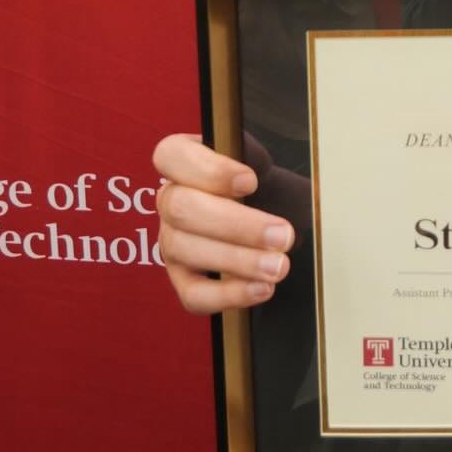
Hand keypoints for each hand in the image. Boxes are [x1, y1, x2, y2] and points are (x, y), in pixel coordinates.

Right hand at [152, 133, 294, 313]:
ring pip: (186, 251)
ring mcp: (172, 241)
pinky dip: (229, 295)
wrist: (277, 216)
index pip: (171, 156)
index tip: (251, 182)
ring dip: (238, 261)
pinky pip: (194, 294)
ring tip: (278, 265)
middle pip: (181, 209)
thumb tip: (256, 166)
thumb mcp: (264, 163)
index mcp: (182, 161)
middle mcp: (170, 200)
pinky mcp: (184, 279)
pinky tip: (262, 289)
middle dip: (236, 225)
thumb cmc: (266, 185)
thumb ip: (255, 158)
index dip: (210, 171)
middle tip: (281, 235)